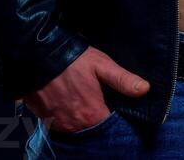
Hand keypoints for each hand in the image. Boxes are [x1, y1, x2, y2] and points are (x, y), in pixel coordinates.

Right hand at [23, 46, 149, 132]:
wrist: (38, 55)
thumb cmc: (72, 59)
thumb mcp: (101, 64)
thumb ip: (123, 80)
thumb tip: (145, 89)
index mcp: (92, 114)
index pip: (109, 127)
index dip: (114, 117)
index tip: (114, 105)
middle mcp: (75, 125)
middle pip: (92, 129)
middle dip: (97, 118)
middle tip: (98, 100)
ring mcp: (59, 124)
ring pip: (76, 127)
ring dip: (81, 118)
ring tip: (82, 100)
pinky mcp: (45, 119)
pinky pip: (60, 124)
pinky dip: (66, 117)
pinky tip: (68, 101)